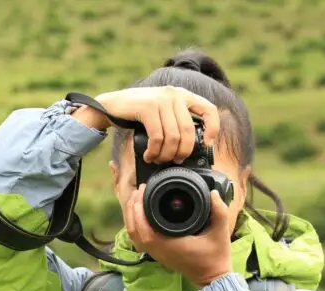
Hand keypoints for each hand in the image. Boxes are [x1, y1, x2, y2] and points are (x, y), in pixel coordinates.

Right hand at [71, 86, 219, 163]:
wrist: (111, 106)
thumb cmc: (138, 114)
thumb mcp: (162, 114)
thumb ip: (177, 122)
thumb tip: (194, 147)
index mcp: (183, 95)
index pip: (209, 109)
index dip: (213, 129)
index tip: (207, 145)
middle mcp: (174, 94)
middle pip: (188, 131)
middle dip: (182, 152)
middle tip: (173, 161)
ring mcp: (161, 99)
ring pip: (173, 137)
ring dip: (165, 155)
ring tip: (157, 160)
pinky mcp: (148, 107)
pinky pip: (157, 137)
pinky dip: (154, 151)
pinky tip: (149, 155)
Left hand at [124, 184, 232, 286]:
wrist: (213, 278)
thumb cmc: (215, 257)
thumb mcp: (220, 233)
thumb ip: (219, 212)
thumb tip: (213, 193)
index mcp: (168, 244)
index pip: (143, 227)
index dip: (138, 208)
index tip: (143, 191)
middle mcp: (158, 250)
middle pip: (133, 229)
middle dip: (132, 208)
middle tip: (140, 190)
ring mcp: (156, 253)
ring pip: (134, 235)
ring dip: (132, 216)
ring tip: (137, 199)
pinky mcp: (158, 254)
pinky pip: (139, 239)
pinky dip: (136, 226)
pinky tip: (140, 214)